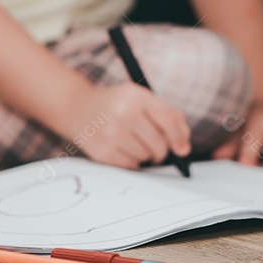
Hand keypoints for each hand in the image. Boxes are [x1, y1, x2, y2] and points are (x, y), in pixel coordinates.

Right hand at [66, 84, 190, 168]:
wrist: (78, 109)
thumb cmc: (118, 105)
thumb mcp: (141, 99)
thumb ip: (168, 117)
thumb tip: (184, 148)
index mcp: (136, 96)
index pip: (168, 120)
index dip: (179, 137)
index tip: (182, 149)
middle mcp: (123, 113)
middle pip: (159, 143)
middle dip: (161, 150)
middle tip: (156, 148)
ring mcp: (111, 133)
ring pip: (145, 156)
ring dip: (145, 155)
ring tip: (134, 144)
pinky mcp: (102, 152)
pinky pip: (131, 166)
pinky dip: (132, 162)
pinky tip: (123, 149)